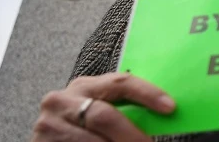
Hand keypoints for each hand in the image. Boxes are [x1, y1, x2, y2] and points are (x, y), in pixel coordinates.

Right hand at [32, 73, 174, 141]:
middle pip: (105, 116)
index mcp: (84, 86)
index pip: (120, 82)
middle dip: (132, 135)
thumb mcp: (99, 113)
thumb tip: (166, 113)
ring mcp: (48, 125)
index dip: (147, 93)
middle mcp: (62, 100)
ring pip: (94, 141)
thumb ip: (123, 111)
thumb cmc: (83, 130)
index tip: (170, 107)